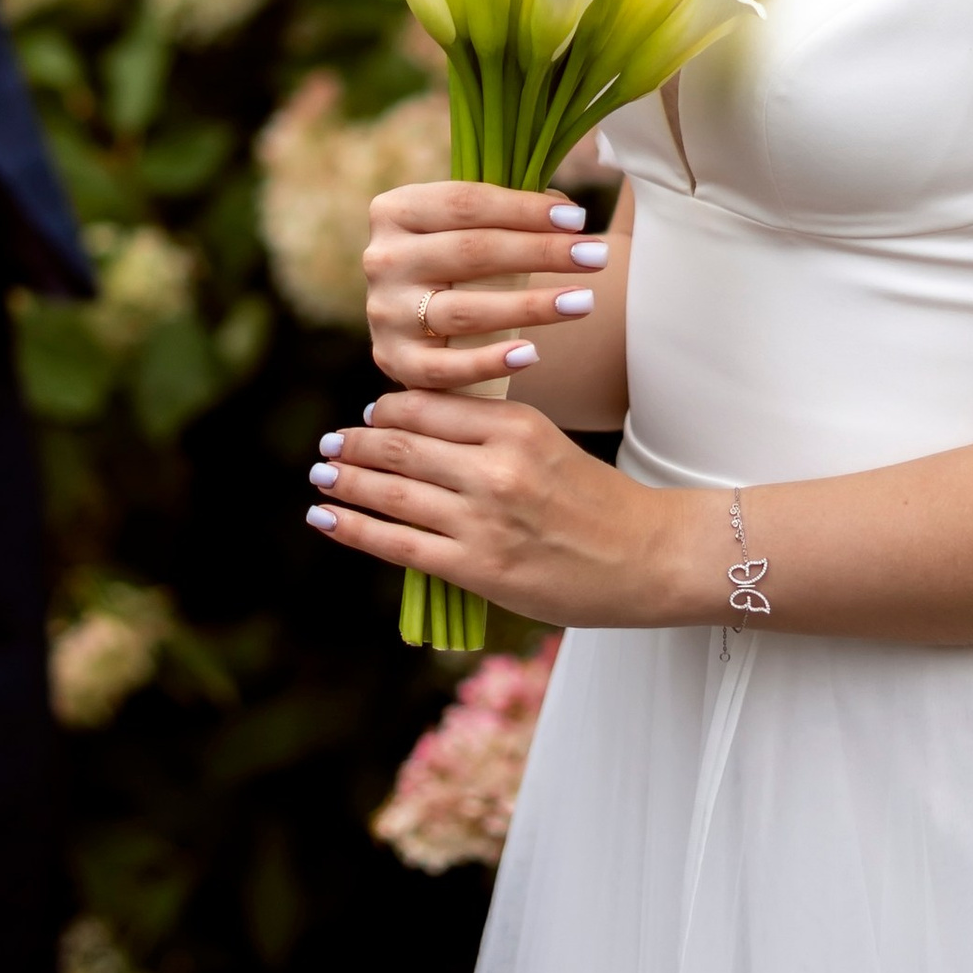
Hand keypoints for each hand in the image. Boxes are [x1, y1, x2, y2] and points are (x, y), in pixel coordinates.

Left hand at [305, 386, 699, 629]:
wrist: (651, 557)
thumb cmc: (599, 504)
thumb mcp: (548, 446)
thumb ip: (490, 437)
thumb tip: (420, 436)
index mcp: (515, 425)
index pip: (426, 405)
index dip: (385, 409)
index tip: (367, 416)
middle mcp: (495, 465)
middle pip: (400, 444)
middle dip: (354, 444)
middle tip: (329, 445)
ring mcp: (484, 518)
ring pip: (392, 491)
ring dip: (345, 482)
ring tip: (321, 477)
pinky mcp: (478, 567)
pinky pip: (398, 544)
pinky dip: (354, 528)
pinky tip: (326, 519)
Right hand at [363, 180, 609, 393]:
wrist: (414, 320)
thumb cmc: (458, 261)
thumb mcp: (470, 225)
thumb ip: (511, 210)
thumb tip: (567, 211)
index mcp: (395, 210)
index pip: (466, 203)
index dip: (525, 209)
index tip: (578, 219)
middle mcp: (381, 258)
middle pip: (470, 252)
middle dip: (541, 253)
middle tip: (598, 257)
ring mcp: (384, 311)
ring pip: (465, 310)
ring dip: (530, 306)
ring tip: (583, 302)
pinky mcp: (392, 359)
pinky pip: (445, 368)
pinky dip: (489, 362)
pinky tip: (532, 353)